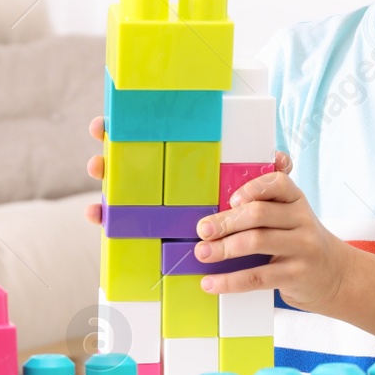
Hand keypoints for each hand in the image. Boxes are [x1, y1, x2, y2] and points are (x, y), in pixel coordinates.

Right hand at [84, 115, 294, 223]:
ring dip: (104, 176)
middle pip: (130, 157)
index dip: (128, 125)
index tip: (108, 121)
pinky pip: (122, 222)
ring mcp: (153, 202)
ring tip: (97, 169)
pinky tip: (96, 214)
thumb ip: (262, 175)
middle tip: (100, 142)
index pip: (152, 135)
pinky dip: (105, 217)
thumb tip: (277, 159)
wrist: (243, 253)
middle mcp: (163, 177)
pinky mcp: (149, 228)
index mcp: (185, 160)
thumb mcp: (253, 190)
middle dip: (110, 147)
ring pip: (121, 186)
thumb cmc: (243, 212)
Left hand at [193, 168, 354, 312]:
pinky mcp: (296, 275)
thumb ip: (270, 198)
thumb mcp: (292, 216)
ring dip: (224, 248)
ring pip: (256, 242)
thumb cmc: (301, 241)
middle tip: (203, 230)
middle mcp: (302, 221)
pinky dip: (230, 281)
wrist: (337, 276)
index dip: (252, 188)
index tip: (231, 199)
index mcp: (296, 201)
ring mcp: (302, 248)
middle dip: (226, 222)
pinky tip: (211, 283)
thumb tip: (255, 174)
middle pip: (259, 214)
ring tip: (203, 253)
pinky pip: (257, 277)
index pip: (277, 184)